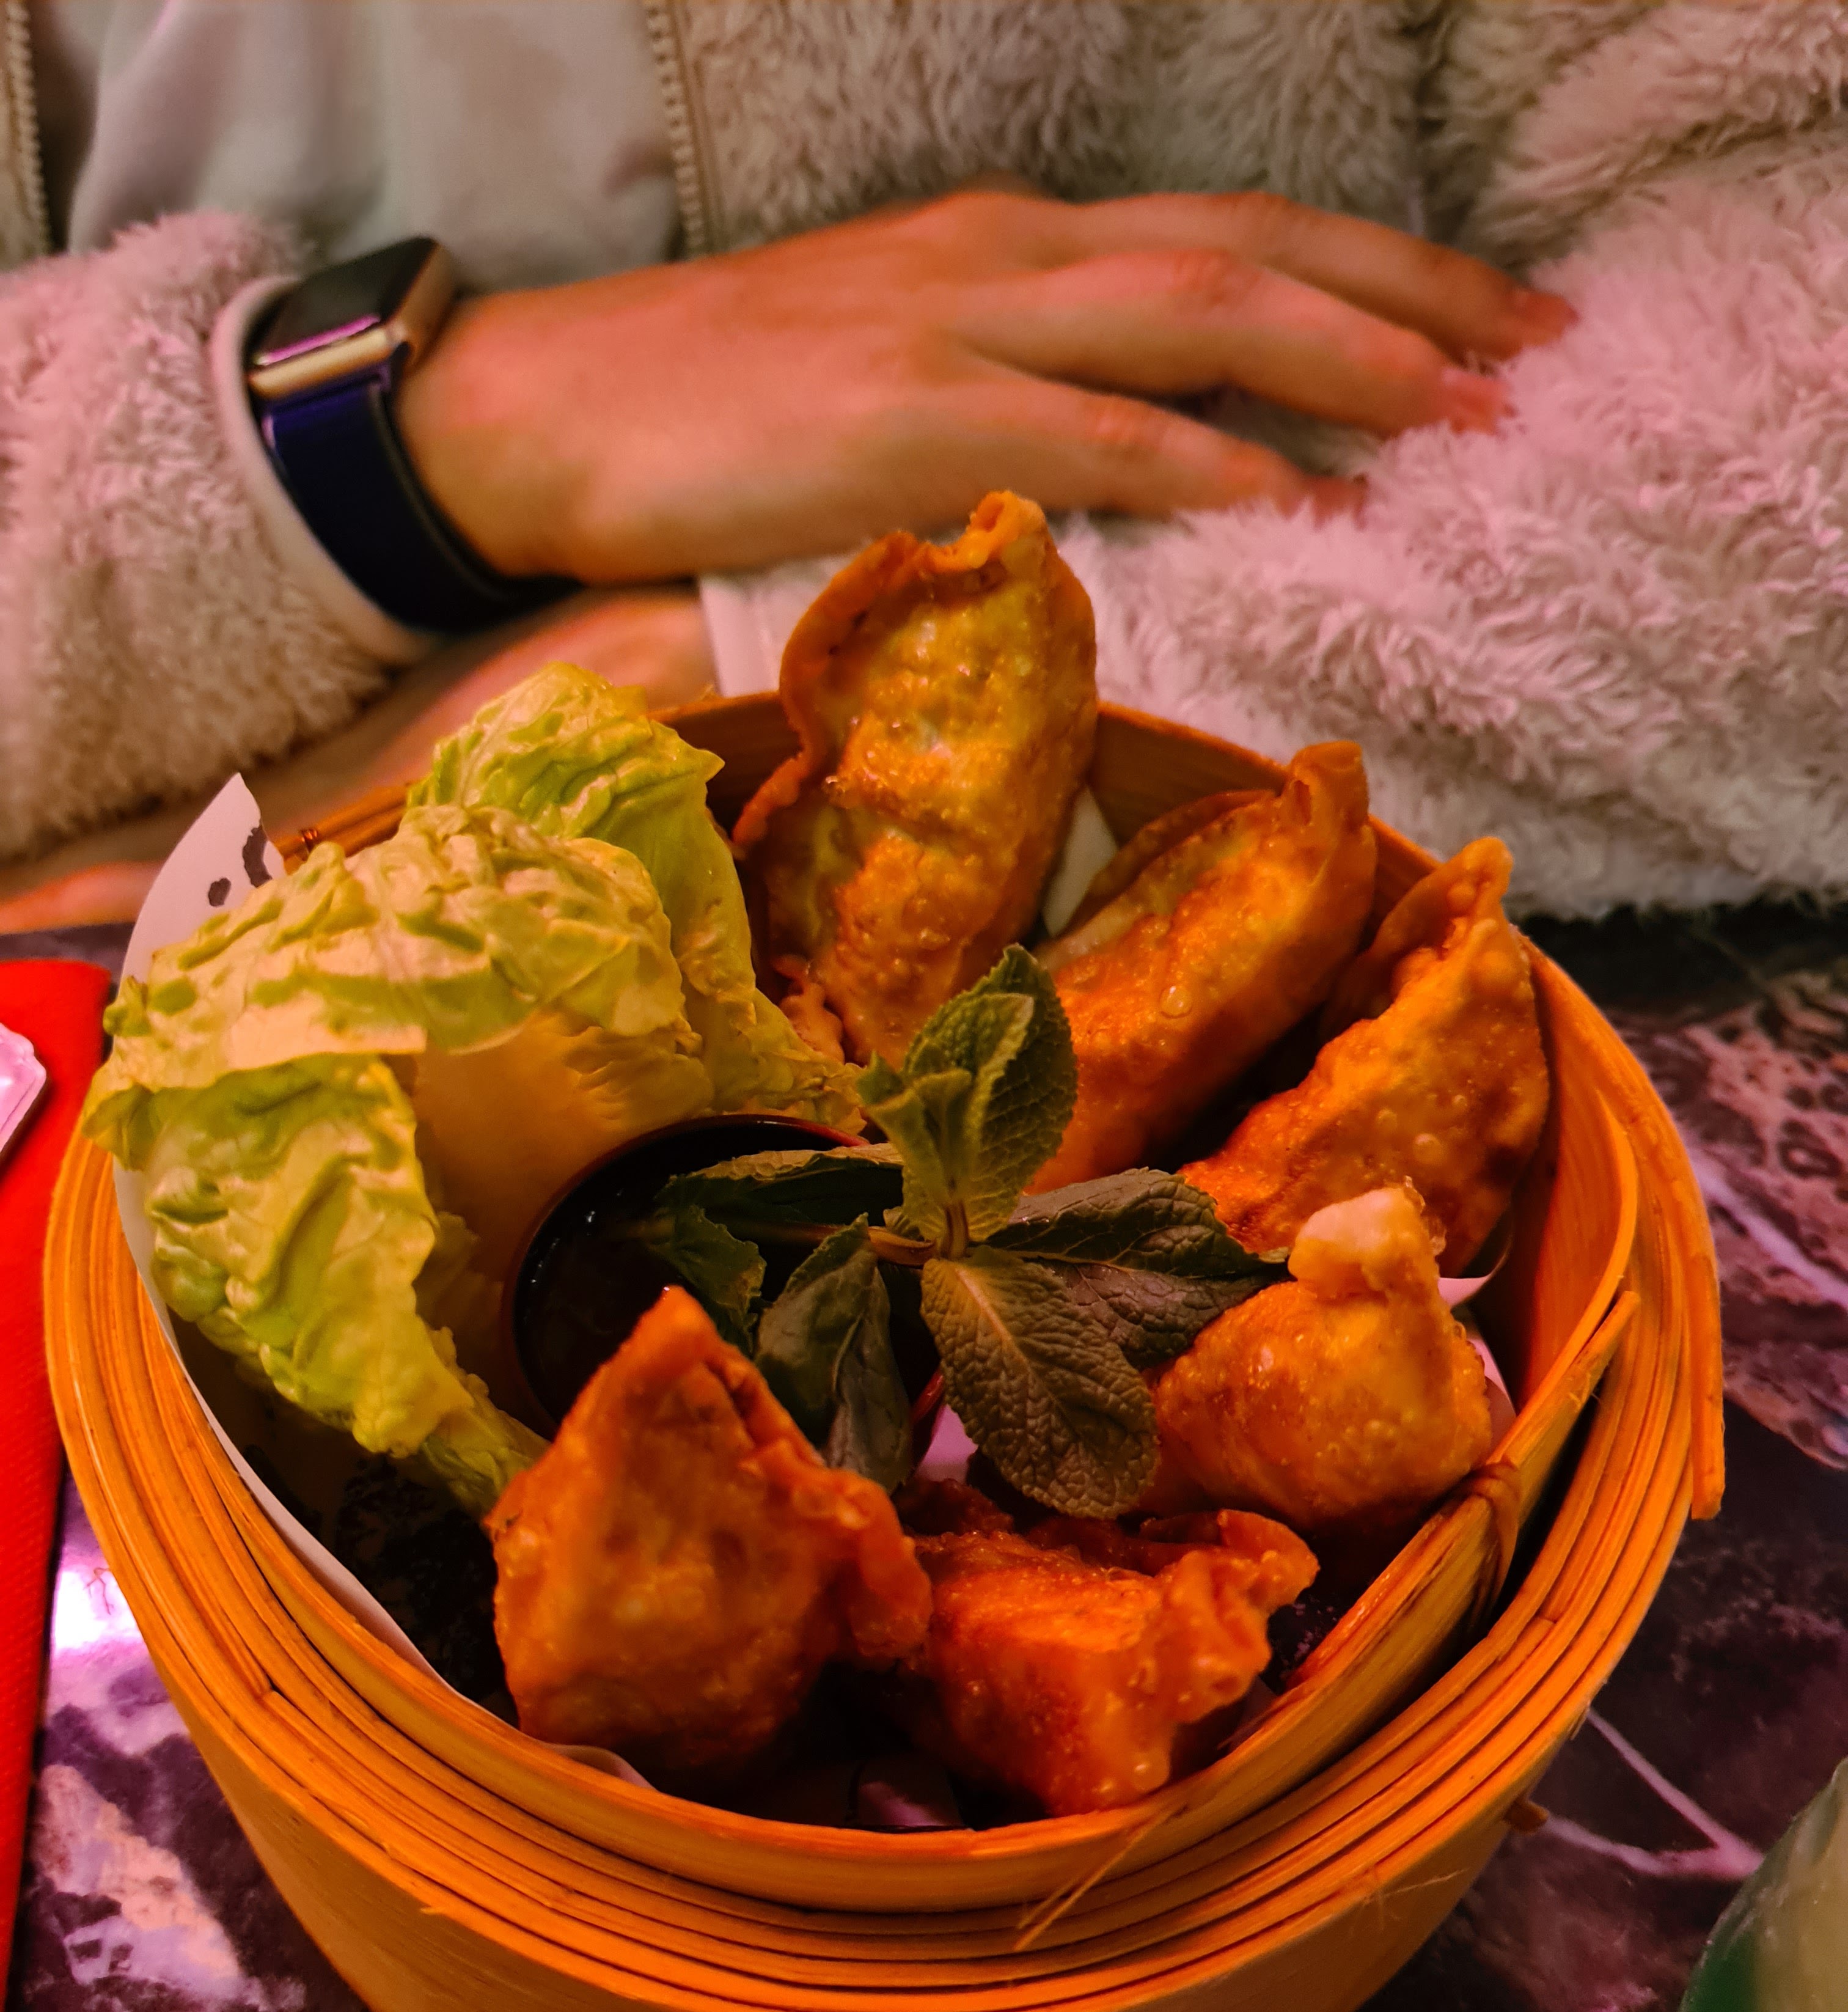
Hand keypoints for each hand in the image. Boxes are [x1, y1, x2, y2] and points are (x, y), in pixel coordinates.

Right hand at [396, 187, 1571, 582]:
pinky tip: (1307, 505)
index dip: (1371, 268)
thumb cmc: (708, 407)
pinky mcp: (908, 420)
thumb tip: (1128, 451)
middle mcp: (1005, 258)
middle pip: (1250, 251)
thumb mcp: (885, 364)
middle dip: (1410, 295)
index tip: (1486, 316)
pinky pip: (1094, 436)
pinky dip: (1212, 466)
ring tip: (1470, 416)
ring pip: (1199, 318)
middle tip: (1540, 349)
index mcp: (1004, 243)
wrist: (542, 412)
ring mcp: (958, 329)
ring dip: (1348, 362)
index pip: (1225, 233)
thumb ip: (1012, 386)